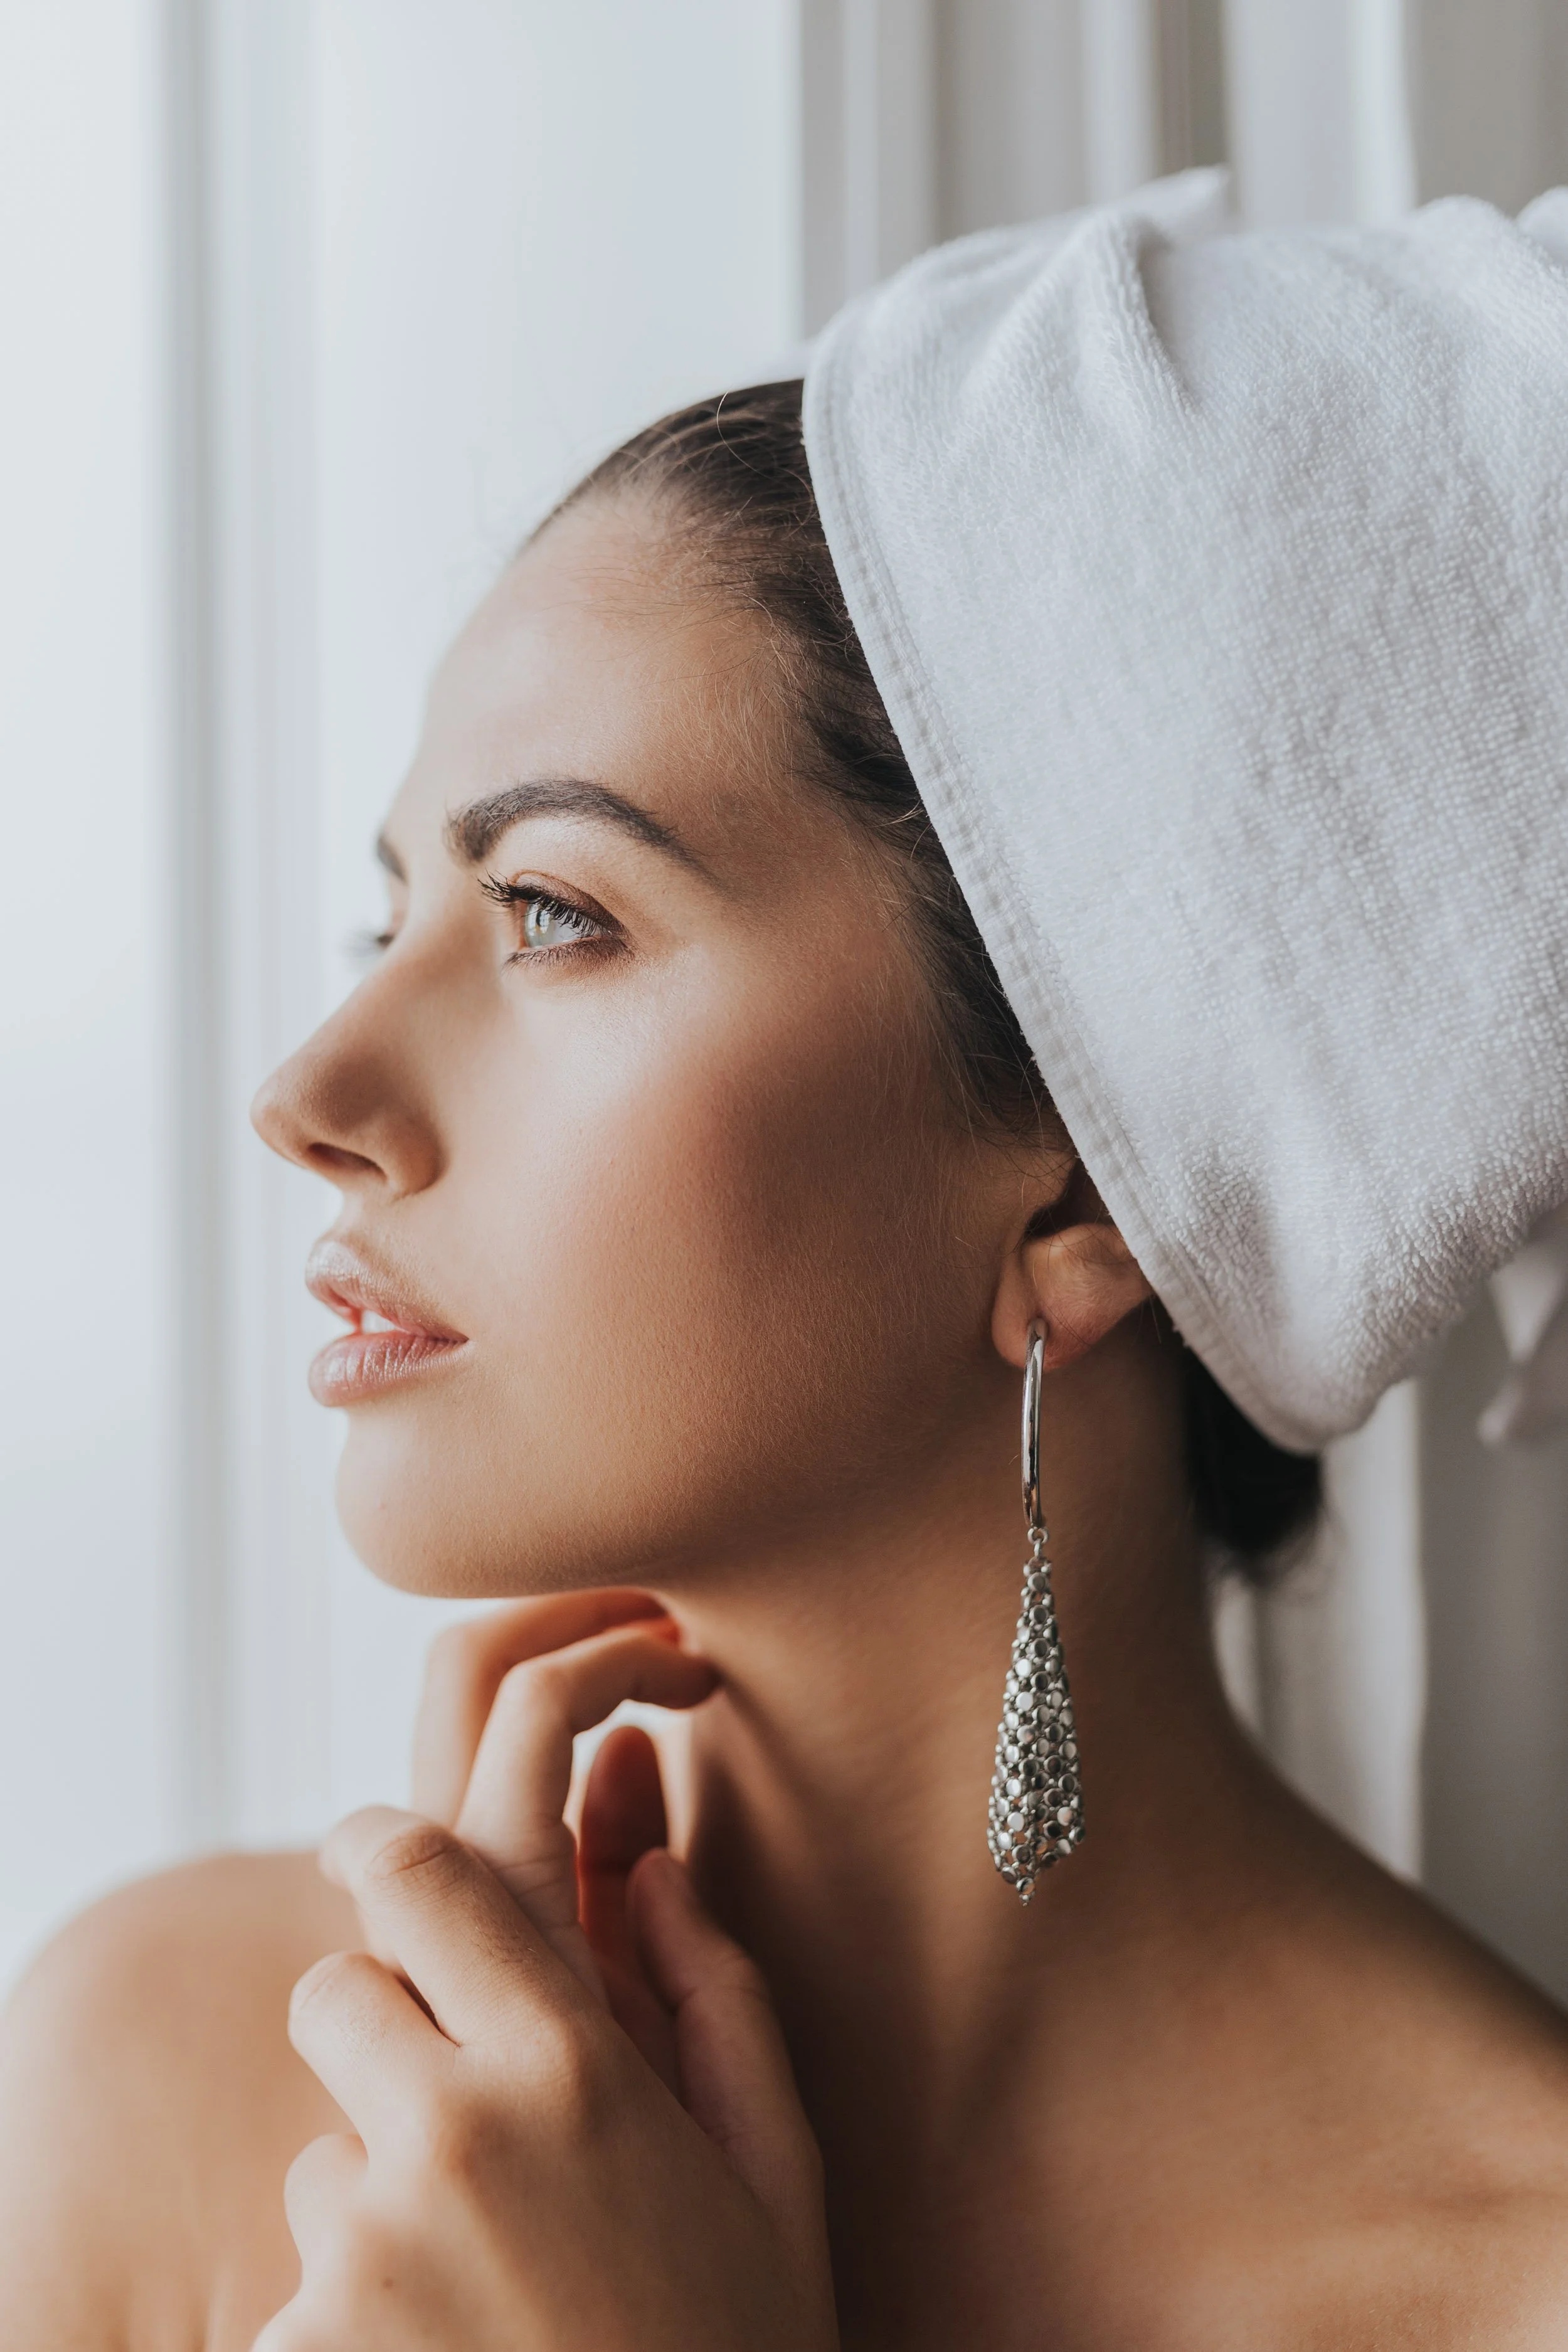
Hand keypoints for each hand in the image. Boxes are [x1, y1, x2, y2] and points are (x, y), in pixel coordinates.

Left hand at [254, 1596, 837, 2349]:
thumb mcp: (773, 2174)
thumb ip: (717, 1996)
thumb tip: (651, 1866)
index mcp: (567, 2069)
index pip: (417, 1870)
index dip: (382, 1841)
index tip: (379, 1848)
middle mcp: (446, 2138)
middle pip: (337, 1991)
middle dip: (383, 2025)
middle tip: (458, 2112)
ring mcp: (361, 2255)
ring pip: (323, 2154)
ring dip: (383, 2197)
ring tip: (490, 2298)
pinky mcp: (301, 2351)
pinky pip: (302, 2291)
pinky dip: (358, 2322)